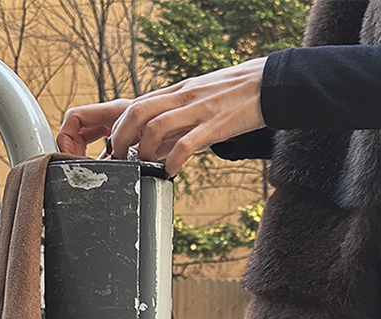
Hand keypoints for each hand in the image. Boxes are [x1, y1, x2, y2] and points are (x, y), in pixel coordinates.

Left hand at [57, 58, 266, 175]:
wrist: (267, 84)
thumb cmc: (231, 97)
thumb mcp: (197, 101)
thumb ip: (176, 117)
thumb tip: (154, 141)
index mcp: (175, 93)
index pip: (134, 105)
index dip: (116, 128)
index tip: (113, 150)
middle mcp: (181, 98)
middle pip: (136, 112)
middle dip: (121, 138)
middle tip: (120, 160)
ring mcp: (197, 110)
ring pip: (156, 125)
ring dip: (144, 150)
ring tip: (145, 166)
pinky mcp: (215, 124)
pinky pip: (188, 142)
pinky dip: (174, 159)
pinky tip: (171, 172)